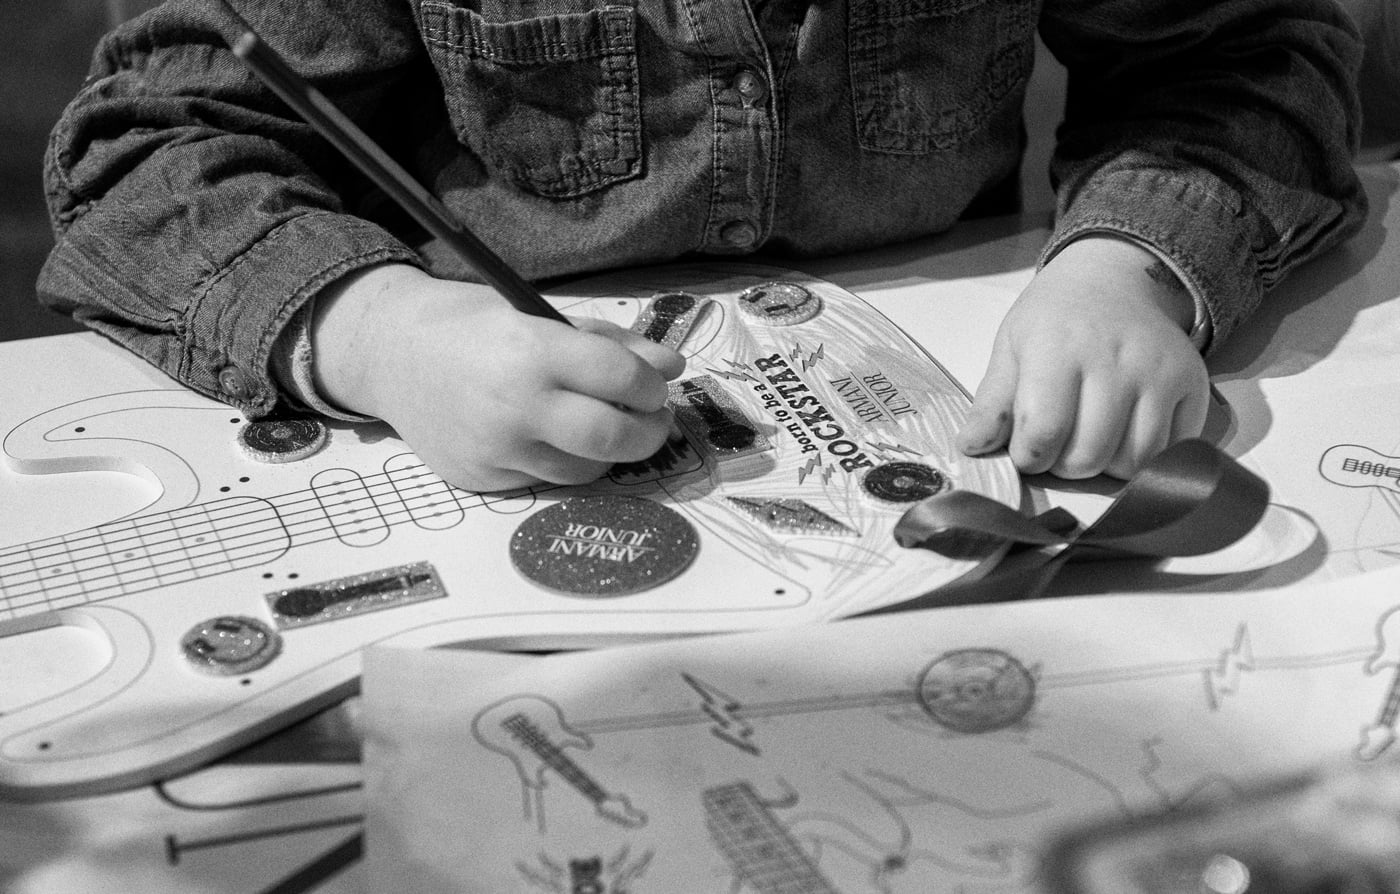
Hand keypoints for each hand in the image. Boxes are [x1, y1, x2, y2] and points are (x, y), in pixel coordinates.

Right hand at [310, 264, 684, 490]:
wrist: (391, 354)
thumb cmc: (474, 326)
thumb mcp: (540, 316)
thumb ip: (609, 344)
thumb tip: (673, 367)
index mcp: (531, 349)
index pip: (620, 377)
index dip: (650, 385)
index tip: (655, 386)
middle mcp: (513, 404)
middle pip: (611, 437)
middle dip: (649, 432)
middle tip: (655, 420)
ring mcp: (495, 448)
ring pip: (584, 471)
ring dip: (609, 453)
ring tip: (604, 426)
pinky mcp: (481, 479)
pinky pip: (544, 481)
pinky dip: (562, 462)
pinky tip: (554, 437)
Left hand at [956, 236, 1208, 479]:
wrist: (1113, 281)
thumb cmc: (1052, 321)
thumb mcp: (1010, 349)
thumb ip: (992, 404)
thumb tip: (970, 448)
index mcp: (1058, 348)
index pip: (1043, 432)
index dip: (1028, 456)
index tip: (1026, 447)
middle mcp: (1114, 358)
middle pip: (1087, 456)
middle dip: (1063, 464)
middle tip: (1058, 442)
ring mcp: (1159, 372)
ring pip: (1132, 462)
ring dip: (1104, 466)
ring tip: (1090, 436)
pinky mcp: (1193, 383)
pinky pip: (1170, 451)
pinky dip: (1144, 457)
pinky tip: (1125, 431)